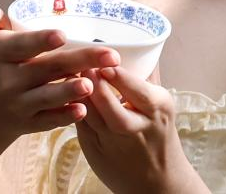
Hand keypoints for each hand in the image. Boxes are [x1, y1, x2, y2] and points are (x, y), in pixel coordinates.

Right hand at [0, 0, 120, 166]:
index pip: (20, 46)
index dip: (40, 41)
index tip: (63, 35)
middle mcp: (7, 80)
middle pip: (46, 69)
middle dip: (79, 61)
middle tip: (110, 55)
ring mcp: (19, 104)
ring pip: (48, 97)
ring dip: (70, 92)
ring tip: (92, 84)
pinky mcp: (30, 123)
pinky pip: (48, 121)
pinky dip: (64, 117)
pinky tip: (84, 111)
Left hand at [76, 66, 205, 193]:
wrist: (157, 182)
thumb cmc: (158, 135)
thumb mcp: (161, 105)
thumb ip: (147, 79)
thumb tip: (141, 46)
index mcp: (157, 109)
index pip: (137, 90)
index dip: (118, 76)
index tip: (104, 61)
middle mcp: (136, 127)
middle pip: (109, 105)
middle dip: (93, 83)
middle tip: (80, 64)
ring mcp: (113, 143)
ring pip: (90, 115)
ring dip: (77, 94)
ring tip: (69, 74)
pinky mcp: (94, 153)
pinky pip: (80, 125)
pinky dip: (71, 108)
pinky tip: (64, 93)